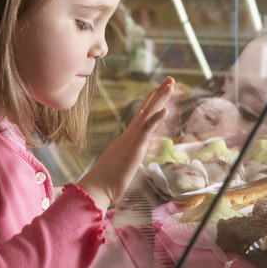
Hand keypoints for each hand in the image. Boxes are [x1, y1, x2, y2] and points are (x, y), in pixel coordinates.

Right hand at [78, 76, 174, 211]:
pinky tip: (166, 109)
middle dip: (159, 94)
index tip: (159, 90)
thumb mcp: (120, 167)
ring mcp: (131, 140)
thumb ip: (124, 161)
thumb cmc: (106, 183)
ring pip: (148, 115)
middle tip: (170, 79)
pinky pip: (146, 130)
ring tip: (170, 85)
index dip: (151, 102)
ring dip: (160, 99)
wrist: (96, 188)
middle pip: (146, 109)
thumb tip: (126, 163)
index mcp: (127, 139)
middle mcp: (129, 135)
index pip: (142, 116)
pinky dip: (156, 118)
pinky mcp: (134, 148)